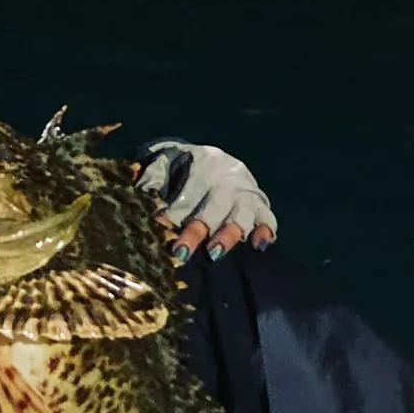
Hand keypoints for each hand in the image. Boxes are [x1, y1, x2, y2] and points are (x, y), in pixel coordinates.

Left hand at [134, 139, 276, 263]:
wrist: (216, 160)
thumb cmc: (184, 166)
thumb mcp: (167, 160)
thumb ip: (154, 174)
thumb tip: (145, 191)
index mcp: (204, 163)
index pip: (187, 193)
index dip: (171, 213)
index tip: (158, 228)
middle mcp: (228, 179)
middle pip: (213, 206)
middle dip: (197, 230)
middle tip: (181, 251)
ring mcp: (247, 193)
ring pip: (241, 214)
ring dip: (228, 235)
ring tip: (215, 253)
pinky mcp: (261, 206)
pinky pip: (268, 219)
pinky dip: (265, 232)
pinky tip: (258, 246)